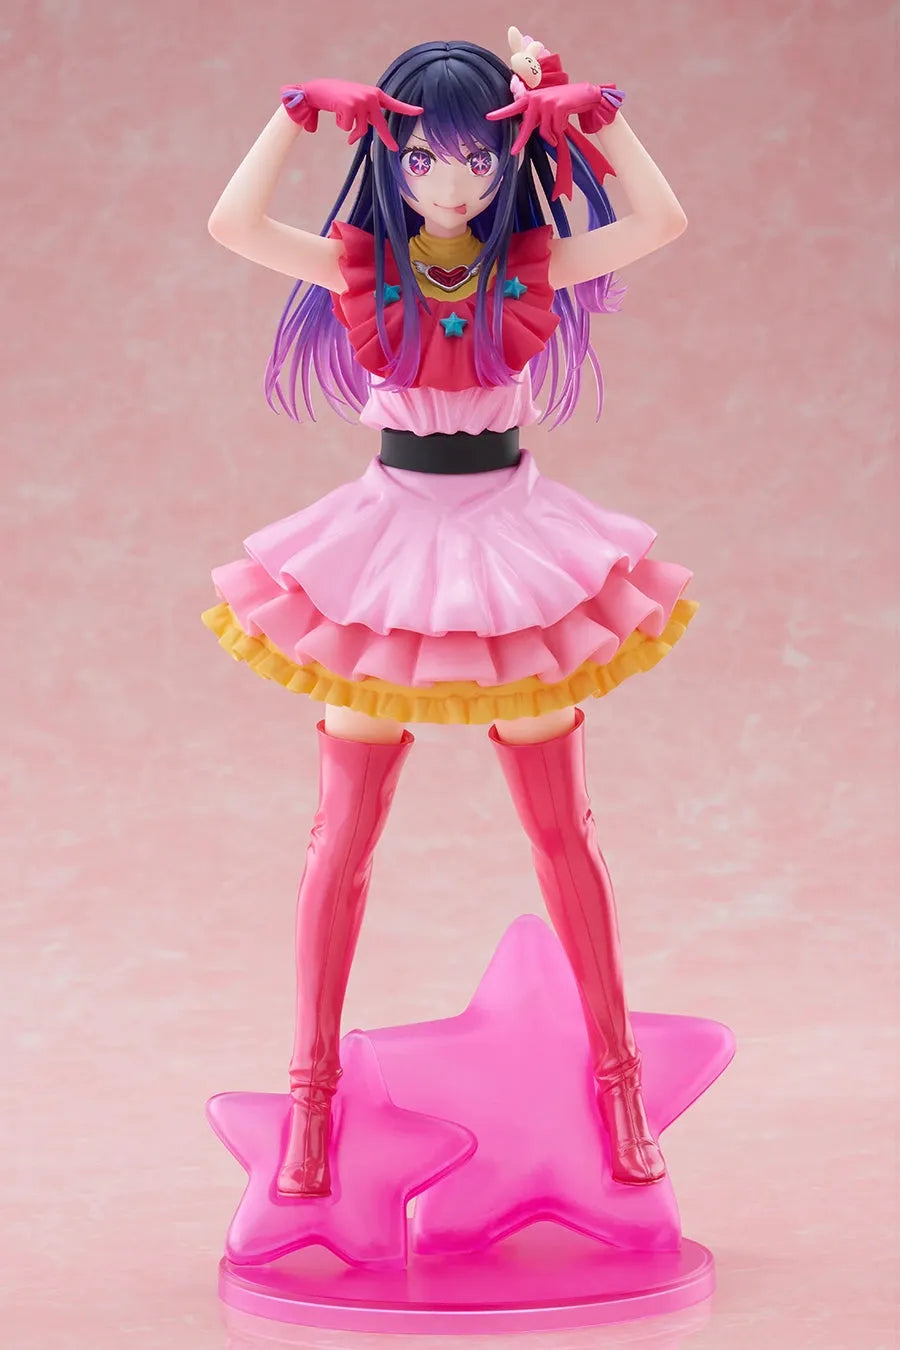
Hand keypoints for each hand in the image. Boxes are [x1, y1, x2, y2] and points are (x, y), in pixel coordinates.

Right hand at [280, 79, 422, 150]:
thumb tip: (363, 136)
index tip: (420, 111)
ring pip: (361, 130)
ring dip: (351, 132)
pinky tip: (336, 112)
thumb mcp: (354, 104)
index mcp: (373, 94)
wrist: (317, 90)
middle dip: (386, 138)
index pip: (392, 103)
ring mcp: (361, 100)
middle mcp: (370, 96)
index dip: (406, 108)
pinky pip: (348, 128)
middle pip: (380, 124)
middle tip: (394, 148)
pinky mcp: (351, 106)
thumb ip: (364, 116)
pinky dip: (341, 125)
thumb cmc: (335, 98)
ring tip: (343, 122)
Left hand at [486, 82, 624, 154]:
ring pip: (544, 131)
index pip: (514, 107)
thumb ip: (535, 116)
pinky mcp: (558, 107)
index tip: (488, 117)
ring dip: (552, 136)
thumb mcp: (547, 107)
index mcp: (532, 98)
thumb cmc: (565, 102)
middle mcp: (537, 98)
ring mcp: (547, 102)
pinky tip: (565, 122)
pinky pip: (555, 130)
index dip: (501, 113)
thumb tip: (525, 133)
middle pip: (527, 126)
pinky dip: (560, 131)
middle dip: (521, 140)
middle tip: (514, 152)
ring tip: (559, 129)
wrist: (586, 94)